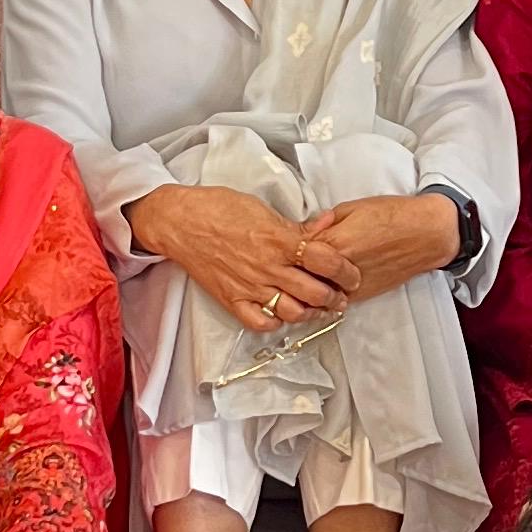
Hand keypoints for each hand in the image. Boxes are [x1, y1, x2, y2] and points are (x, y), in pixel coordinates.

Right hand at [125, 183, 347, 335]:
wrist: (180, 222)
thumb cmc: (220, 208)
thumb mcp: (263, 209)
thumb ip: (297, 226)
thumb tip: (326, 226)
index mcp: (279, 240)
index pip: (327, 261)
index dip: (346, 271)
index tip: (352, 275)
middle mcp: (268, 267)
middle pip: (316, 292)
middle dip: (335, 297)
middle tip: (341, 296)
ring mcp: (250, 287)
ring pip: (293, 312)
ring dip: (311, 313)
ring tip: (318, 308)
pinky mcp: (232, 300)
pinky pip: (261, 322)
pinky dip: (276, 322)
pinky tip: (282, 314)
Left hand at [294, 191, 460, 306]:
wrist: (425, 234)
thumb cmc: (392, 215)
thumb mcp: (351, 207)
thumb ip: (324, 222)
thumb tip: (305, 230)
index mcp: (335, 243)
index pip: (296, 251)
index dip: (287, 247)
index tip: (281, 245)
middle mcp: (340, 269)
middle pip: (302, 276)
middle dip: (292, 270)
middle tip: (284, 265)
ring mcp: (352, 286)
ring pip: (316, 293)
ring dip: (306, 288)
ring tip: (298, 279)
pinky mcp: (363, 296)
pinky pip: (335, 300)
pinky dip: (326, 295)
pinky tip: (321, 286)